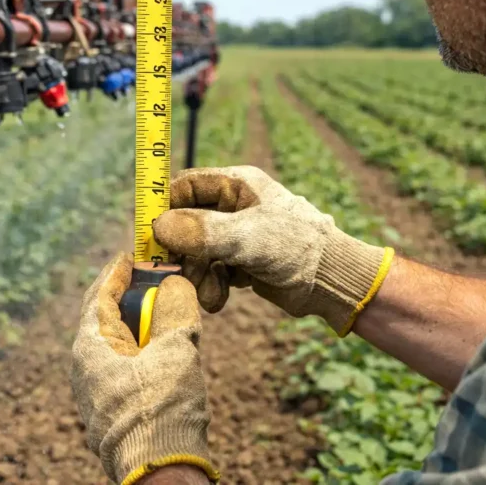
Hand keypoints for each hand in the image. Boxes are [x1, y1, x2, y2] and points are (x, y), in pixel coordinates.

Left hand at [70, 252, 219, 484]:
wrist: (161, 473)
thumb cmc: (162, 410)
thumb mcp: (174, 349)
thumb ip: (174, 309)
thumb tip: (174, 284)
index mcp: (89, 347)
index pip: (99, 295)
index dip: (119, 271)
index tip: (136, 255)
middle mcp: (86, 367)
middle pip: (109, 318)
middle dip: (136, 297)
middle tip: (162, 281)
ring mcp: (98, 390)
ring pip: (121, 343)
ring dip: (145, 324)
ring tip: (172, 312)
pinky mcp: (114, 408)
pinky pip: (128, 366)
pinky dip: (147, 349)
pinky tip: (168, 349)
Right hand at [151, 166, 392, 334]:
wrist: (334, 283)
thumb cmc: (298, 247)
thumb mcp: (248, 237)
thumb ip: (203, 231)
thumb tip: (159, 226)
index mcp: (235, 185)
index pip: (184, 187)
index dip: (164, 208)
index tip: (152, 236)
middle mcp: (232, 206)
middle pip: (185, 223)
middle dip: (181, 253)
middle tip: (176, 274)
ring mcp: (235, 234)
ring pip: (195, 251)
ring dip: (195, 275)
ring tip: (206, 294)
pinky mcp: (239, 261)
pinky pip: (209, 270)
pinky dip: (210, 286)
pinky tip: (219, 299)